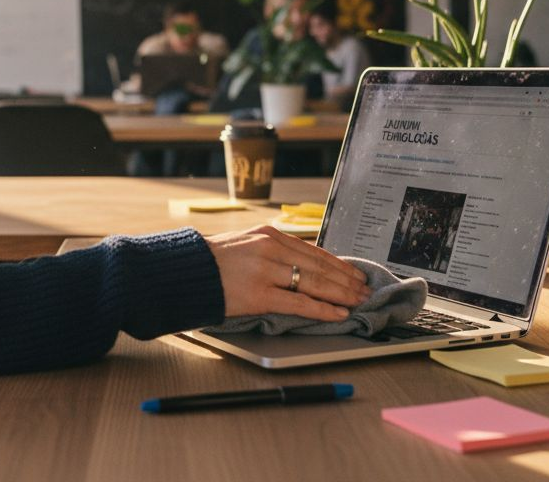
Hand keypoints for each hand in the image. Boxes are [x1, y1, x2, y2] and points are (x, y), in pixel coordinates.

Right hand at [206, 225, 370, 321]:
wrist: (185, 271)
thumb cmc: (212, 261)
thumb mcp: (245, 244)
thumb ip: (271, 250)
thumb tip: (302, 264)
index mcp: (268, 235)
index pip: (313, 250)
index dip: (338, 264)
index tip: (354, 273)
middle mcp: (270, 249)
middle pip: (319, 266)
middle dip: (346, 280)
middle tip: (364, 289)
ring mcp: (265, 272)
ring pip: (314, 283)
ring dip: (341, 294)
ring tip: (357, 301)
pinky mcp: (259, 295)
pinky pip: (299, 303)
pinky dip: (322, 309)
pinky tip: (337, 313)